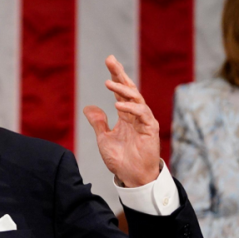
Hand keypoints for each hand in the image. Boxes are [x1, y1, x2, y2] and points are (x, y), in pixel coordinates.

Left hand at [83, 56, 160, 186]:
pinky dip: (131, 108)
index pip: (121, 91)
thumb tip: (88, 107)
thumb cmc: (120, 159)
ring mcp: (144, 121)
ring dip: (123, 90)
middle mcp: (136, 115)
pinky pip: (142, 114)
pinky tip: (118, 105)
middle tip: (111, 60)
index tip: (109, 61)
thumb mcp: (103, 138)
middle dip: (120, 74)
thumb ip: (98, 122)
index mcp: (126, 115)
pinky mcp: (151, 129)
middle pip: (129, 89)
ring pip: (136, 99)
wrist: (131, 177)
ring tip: (109, 83)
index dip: (115, 76)